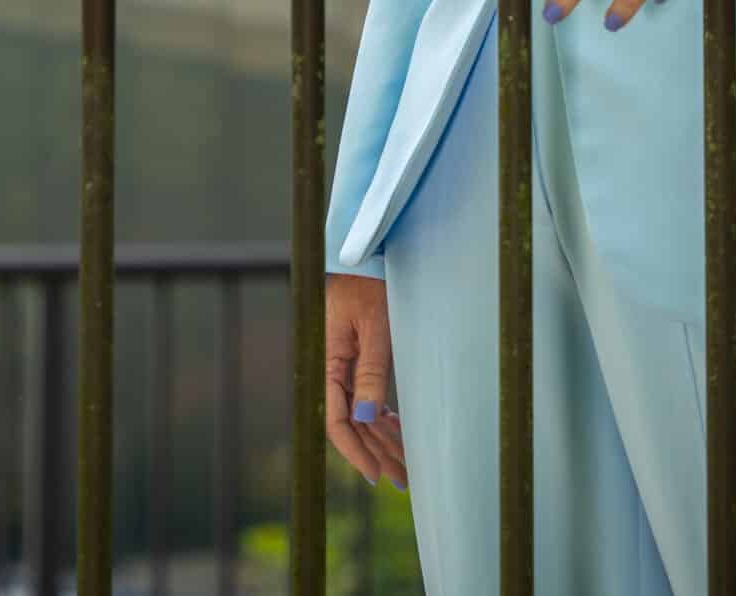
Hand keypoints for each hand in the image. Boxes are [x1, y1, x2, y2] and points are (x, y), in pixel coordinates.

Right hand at [325, 272, 407, 487]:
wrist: (364, 254)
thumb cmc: (368, 283)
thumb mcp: (375, 325)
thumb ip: (371, 370)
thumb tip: (365, 417)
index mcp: (330, 362)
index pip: (337, 420)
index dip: (356, 452)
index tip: (376, 475)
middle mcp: (335, 368)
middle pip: (352, 424)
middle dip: (376, 453)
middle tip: (402, 480)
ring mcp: (346, 364)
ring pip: (361, 413)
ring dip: (382, 439)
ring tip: (405, 464)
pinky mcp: (358, 356)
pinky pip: (366, 396)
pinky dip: (381, 416)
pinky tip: (397, 430)